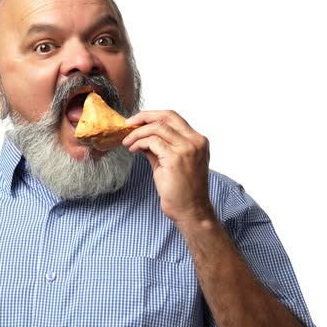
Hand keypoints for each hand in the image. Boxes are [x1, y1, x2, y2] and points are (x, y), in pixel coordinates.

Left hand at [123, 110, 214, 224]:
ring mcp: (187, 149)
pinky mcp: (175, 158)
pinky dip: (139, 143)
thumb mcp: (171, 163)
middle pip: (167, 116)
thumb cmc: (183, 192)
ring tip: (128, 141)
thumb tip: (142, 136)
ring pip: (157, 127)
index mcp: (198, 141)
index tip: (138, 120)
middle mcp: (195, 141)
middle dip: (144, 117)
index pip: (174, 117)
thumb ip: (159, 148)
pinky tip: (133, 149)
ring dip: (138, 132)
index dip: (153, 115)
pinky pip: (152, 142)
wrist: (191, 211)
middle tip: (128, 124)